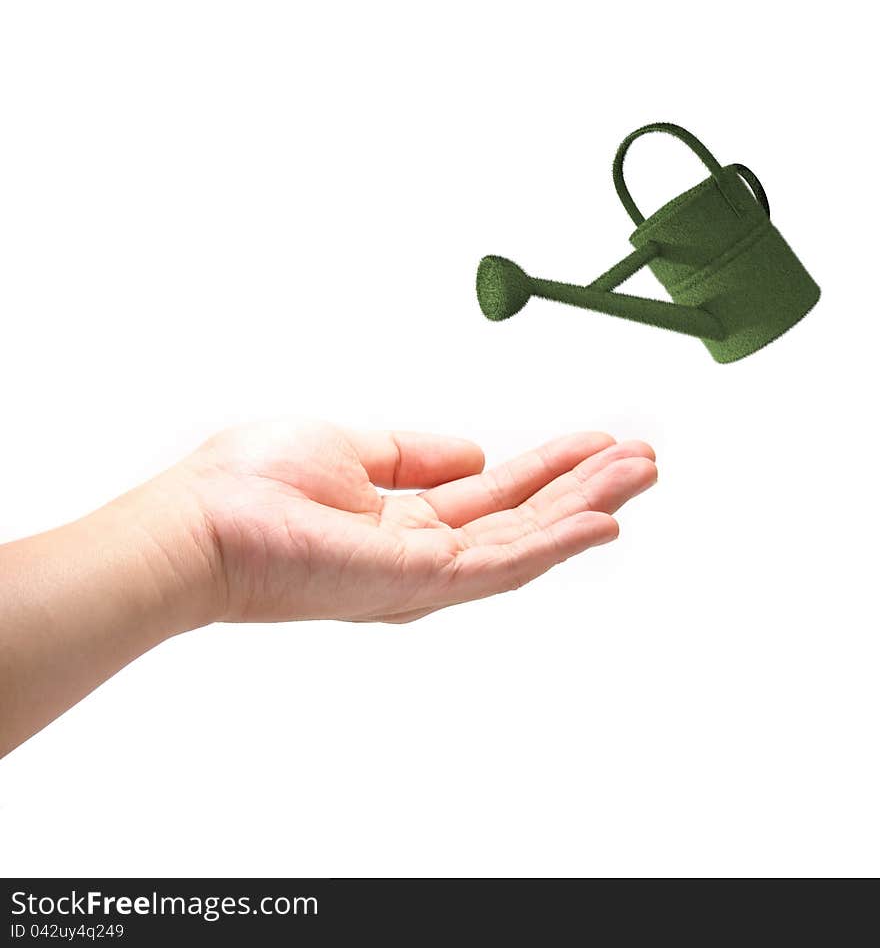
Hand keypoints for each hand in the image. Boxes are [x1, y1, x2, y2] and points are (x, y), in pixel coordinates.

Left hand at [153, 420, 656, 623]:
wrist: (201, 524)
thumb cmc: (252, 487)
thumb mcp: (350, 449)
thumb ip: (414, 455)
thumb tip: (475, 452)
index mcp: (405, 520)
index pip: (495, 493)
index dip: (548, 466)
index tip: (597, 441)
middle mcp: (424, 553)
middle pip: (523, 517)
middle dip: (584, 486)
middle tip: (643, 457)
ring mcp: (424, 572)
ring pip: (527, 540)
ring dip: (587, 507)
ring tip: (641, 475)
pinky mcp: (419, 581)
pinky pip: (503, 563)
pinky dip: (558, 542)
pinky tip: (602, 520)